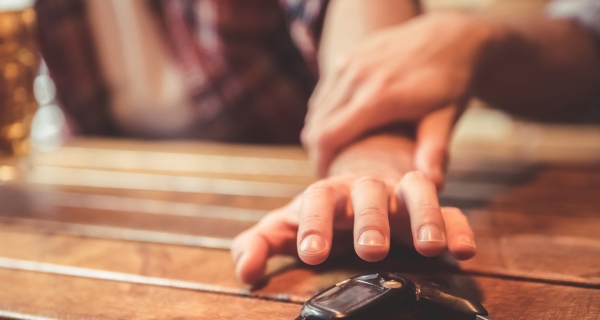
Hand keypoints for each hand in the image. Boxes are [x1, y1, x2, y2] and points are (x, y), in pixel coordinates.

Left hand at [231, 134, 475, 283]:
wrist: (362, 183)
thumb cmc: (320, 212)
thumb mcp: (286, 226)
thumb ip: (260, 243)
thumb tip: (246, 272)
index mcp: (328, 192)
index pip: (317, 199)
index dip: (313, 223)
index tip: (311, 253)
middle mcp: (366, 189)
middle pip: (368, 193)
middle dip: (370, 220)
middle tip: (370, 251)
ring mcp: (401, 195)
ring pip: (417, 191)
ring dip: (424, 215)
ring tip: (428, 247)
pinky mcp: (431, 209)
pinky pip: (451, 210)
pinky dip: (458, 226)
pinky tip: (464, 249)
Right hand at [303, 12, 496, 178]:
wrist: (449, 37)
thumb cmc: (451, 84)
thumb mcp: (447, 117)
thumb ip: (434, 150)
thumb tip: (433, 185)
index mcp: (379, 96)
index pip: (327, 136)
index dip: (321, 162)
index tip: (329, 181)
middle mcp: (357, 76)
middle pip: (316, 125)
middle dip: (318, 152)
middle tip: (332, 172)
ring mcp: (349, 63)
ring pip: (316, 109)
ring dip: (319, 133)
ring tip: (335, 154)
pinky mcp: (346, 56)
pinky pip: (324, 93)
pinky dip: (324, 114)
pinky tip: (340, 129)